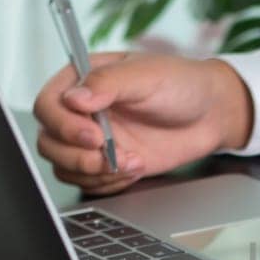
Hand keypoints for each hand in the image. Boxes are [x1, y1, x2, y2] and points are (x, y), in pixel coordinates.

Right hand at [33, 53, 253, 194]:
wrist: (212, 113)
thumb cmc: (182, 84)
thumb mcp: (147, 75)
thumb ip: (109, 83)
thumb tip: (74, 98)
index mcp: (83, 80)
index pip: (48, 105)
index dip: (63, 125)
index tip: (93, 135)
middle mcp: (82, 111)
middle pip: (50, 141)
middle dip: (78, 156)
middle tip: (111, 156)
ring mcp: (93, 139)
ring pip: (64, 166)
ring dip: (95, 172)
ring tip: (131, 161)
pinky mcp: (107, 162)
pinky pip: (87, 182)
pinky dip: (108, 183)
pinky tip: (135, 168)